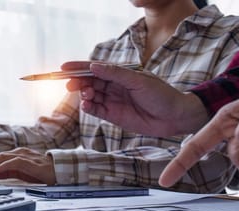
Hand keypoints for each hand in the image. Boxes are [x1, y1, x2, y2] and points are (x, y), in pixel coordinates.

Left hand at [0, 148, 55, 184]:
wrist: (59, 170)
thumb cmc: (42, 172)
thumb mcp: (20, 174)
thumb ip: (7, 173)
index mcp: (14, 155)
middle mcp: (17, 152)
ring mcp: (23, 155)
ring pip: (1, 159)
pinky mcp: (29, 161)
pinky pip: (14, 162)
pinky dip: (3, 166)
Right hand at [62, 61, 207, 136]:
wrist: (174, 116)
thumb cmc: (161, 94)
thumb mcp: (138, 80)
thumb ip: (115, 74)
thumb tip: (94, 66)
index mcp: (120, 73)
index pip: (95, 68)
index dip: (79, 67)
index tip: (63, 68)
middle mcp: (114, 86)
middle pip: (90, 82)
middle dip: (78, 82)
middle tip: (70, 85)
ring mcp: (113, 101)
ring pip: (91, 96)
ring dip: (84, 95)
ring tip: (85, 95)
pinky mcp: (113, 116)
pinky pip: (96, 110)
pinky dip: (88, 107)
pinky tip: (86, 105)